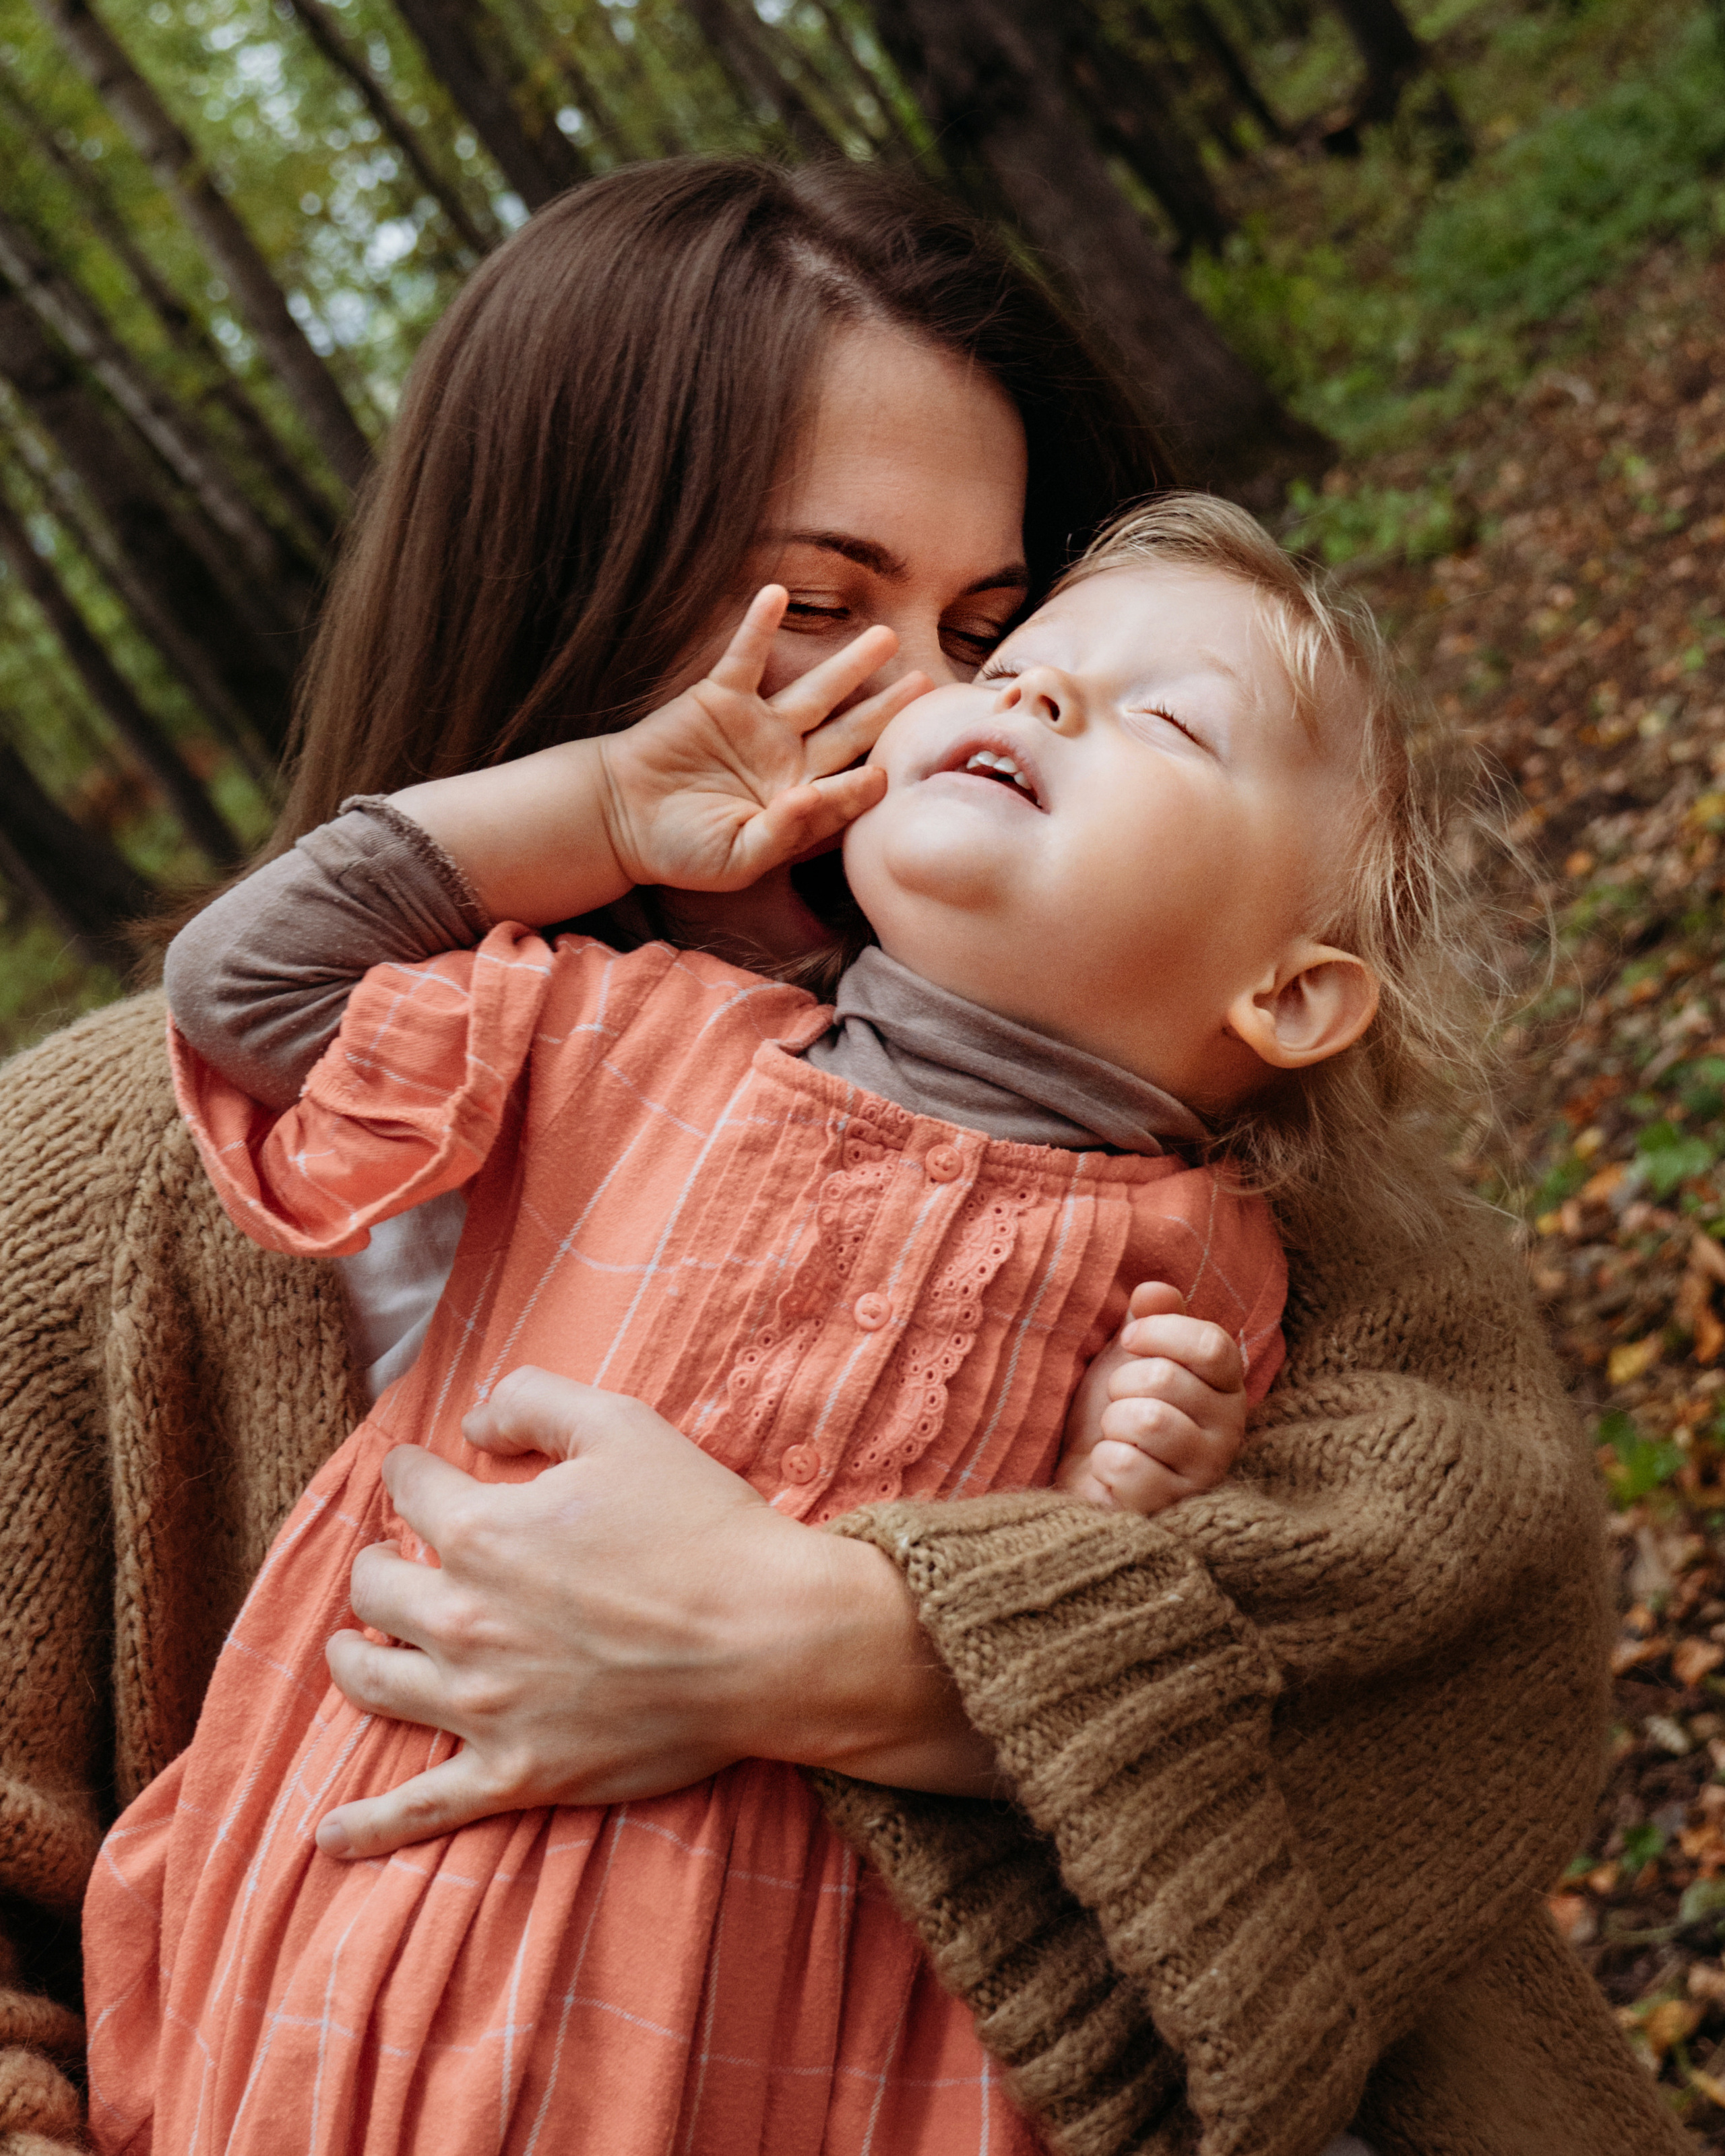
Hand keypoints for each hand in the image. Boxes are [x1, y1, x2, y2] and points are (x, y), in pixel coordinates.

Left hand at [317, 1367, 995, 1859]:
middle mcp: (463, 1619)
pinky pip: (420, 1809)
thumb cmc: (703, 1527)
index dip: (415, 1470)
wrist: (771, 1638)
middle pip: (375, 1587)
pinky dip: (367, 1826)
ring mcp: (484, 1706)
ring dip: (353, 1656)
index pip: (409, 1489)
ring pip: (373, 1682)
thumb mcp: (622, 1425)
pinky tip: (328, 1835)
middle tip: (399, 1560)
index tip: (424, 1470)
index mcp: (482, 1531)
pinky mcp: (517, 1774)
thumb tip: (472, 1418)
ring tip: (354, 1646)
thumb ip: (534, 1402)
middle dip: (381, 1563)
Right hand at [597, 585, 926, 892]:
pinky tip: (777, 594)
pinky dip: (759, 626)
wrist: (621, 819)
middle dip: (888, 710)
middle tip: (928, 686)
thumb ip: (779, 835)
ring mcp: (759, 726)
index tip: (887, 774)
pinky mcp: (721, 697)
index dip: (866, 784)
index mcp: (799, 805)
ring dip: (850, 664)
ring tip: (886, 637)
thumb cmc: (681, 850)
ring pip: (816, 690)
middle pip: (851, 731)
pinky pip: (746, 656)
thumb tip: (811, 797)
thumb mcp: (735, 859)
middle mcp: (789, 761)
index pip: (846, 790)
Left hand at [1055, 1281, 1246, 1513]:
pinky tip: (1112, 1470)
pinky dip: (1103, 1462)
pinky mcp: (1172, 1509)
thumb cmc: (1115, 1408)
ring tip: (1118, 1435)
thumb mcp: (1130, 1354)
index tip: (1129, 1341)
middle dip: (1122, 1385)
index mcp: (1225, 1385)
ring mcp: (1204, 1474)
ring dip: (1113, 1423)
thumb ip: (1150, 1319)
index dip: (1160, 1333)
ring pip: (1148, 1421)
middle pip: (1167, 1379)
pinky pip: (1127, 1465)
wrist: (1084, 1473)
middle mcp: (1229, 1430)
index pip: (1212, 1345)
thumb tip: (1153, 1290)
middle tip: (1120, 1403)